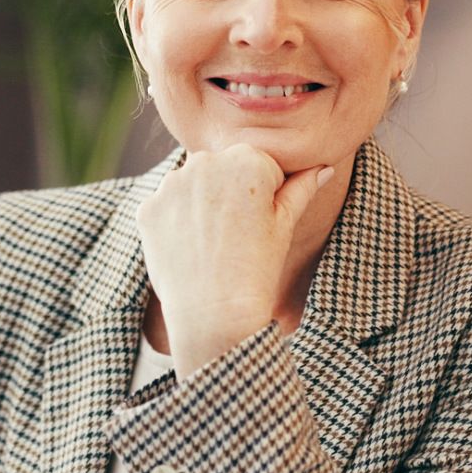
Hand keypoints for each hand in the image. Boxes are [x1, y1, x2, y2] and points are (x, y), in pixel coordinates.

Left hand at [137, 143, 330, 376]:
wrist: (215, 313)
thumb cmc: (257, 269)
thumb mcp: (285, 225)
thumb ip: (301, 188)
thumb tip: (323, 168)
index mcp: (247, 159)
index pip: (257, 164)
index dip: (262, 196)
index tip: (257, 223)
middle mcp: (204, 161)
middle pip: (220, 169)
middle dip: (228, 193)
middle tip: (235, 236)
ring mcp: (171, 184)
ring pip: (190, 186)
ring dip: (199, 205)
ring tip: (212, 243)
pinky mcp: (148, 208)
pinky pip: (165, 207)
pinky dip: (174, 224)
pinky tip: (188, 249)